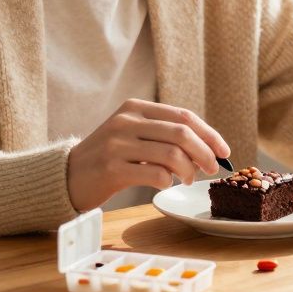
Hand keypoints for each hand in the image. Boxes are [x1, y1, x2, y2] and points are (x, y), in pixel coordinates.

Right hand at [67, 99, 230, 211]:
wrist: (68, 175)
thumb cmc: (109, 157)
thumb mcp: (132, 134)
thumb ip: (162, 134)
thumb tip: (207, 149)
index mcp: (136, 107)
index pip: (183, 116)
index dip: (209, 134)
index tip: (224, 151)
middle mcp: (127, 121)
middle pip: (182, 133)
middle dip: (205, 153)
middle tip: (212, 169)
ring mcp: (117, 143)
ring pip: (172, 154)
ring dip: (188, 170)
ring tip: (187, 179)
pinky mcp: (112, 168)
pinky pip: (154, 174)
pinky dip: (168, 181)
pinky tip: (165, 184)